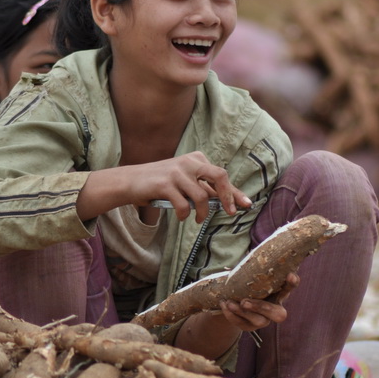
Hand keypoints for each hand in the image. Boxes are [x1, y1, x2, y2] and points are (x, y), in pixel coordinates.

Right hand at [130, 151, 251, 221]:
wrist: (132, 181)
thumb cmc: (162, 184)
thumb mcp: (185, 181)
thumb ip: (205, 189)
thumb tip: (230, 201)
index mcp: (196, 159)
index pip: (221, 175)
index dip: (235, 192)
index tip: (246, 205)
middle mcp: (189, 162)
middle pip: (219, 176)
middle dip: (228, 196)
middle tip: (230, 212)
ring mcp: (177, 172)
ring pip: (202, 196)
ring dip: (202, 212)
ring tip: (197, 219)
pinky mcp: (165, 184)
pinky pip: (184, 205)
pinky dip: (185, 214)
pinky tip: (182, 216)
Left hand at [219, 272, 300, 330]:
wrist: (234, 300)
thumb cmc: (247, 284)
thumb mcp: (251, 277)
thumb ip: (252, 270)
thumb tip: (244, 262)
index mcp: (278, 294)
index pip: (289, 289)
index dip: (291, 284)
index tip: (290, 275)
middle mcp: (275, 310)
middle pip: (278, 315)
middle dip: (262, 308)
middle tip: (244, 302)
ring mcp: (263, 321)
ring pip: (258, 321)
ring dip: (242, 312)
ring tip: (229, 303)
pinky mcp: (249, 327)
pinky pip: (242, 324)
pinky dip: (231, 314)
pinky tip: (224, 305)